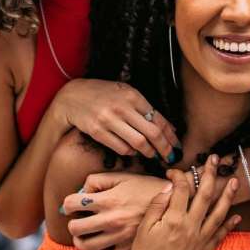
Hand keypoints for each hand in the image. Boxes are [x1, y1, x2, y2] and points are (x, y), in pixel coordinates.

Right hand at [50, 79, 180, 160]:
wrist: (72, 96)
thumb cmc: (103, 94)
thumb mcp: (125, 93)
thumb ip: (145, 108)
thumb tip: (169, 127)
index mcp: (133, 96)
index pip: (159, 119)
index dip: (171, 135)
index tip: (177, 145)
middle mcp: (122, 108)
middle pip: (152, 133)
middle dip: (165, 148)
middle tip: (170, 157)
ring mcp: (109, 120)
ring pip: (138, 143)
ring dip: (149, 152)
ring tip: (153, 155)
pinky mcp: (97, 132)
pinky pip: (121, 148)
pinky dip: (131, 152)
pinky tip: (133, 151)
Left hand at [61, 172, 168, 249]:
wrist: (174, 203)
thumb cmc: (147, 187)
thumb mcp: (123, 177)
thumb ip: (98, 180)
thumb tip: (81, 191)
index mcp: (108, 200)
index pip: (71, 204)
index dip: (68, 204)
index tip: (72, 205)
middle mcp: (111, 219)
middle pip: (75, 227)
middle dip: (72, 223)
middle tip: (78, 220)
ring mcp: (119, 237)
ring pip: (86, 246)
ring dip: (80, 241)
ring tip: (84, 235)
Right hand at [119, 156, 240, 249]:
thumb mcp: (142, 230)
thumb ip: (156, 207)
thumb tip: (167, 188)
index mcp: (174, 219)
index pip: (181, 188)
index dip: (179, 175)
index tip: (174, 172)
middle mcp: (191, 226)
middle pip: (204, 194)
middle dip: (210, 174)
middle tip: (215, 159)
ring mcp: (200, 239)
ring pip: (219, 212)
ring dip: (227, 195)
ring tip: (233, 181)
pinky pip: (221, 234)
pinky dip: (230, 224)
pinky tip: (237, 215)